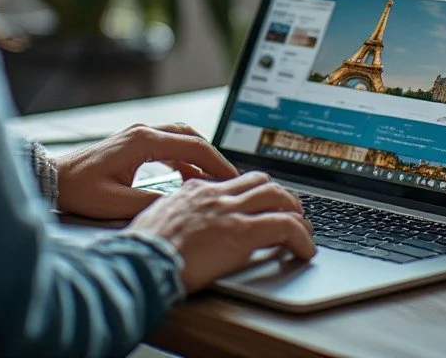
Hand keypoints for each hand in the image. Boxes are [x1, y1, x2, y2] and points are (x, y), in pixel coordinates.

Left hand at [54, 123, 238, 218]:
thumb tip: (184, 205)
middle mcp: (143, 132)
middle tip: (229, 177)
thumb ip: (153, 203)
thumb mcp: (117, 203)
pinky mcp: (134, 143)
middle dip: (213, 157)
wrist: (52, 179)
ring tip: (212, 179)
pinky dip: (185, 158)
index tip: (232, 178)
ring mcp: (139, 135)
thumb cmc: (79, 190)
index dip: (217, 162)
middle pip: (192, 136)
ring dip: (199, 156)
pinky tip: (189, 177)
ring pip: (182, 138)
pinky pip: (169, 145)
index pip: (193, 146)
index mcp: (143, 142)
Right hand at [128, 171, 315, 292]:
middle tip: (291, 212)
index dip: (252, 193)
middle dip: (281, 196)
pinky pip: (286, 226)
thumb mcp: (154, 222)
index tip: (261, 205)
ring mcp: (230, 211)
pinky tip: (306, 250)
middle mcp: (215, 195)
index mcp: (194, 191)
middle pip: (261, 182)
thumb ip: (174, 216)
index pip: (233, 182)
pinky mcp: (242, 232)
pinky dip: (302, 237)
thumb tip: (179, 224)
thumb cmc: (141, 252)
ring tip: (304, 230)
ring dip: (297, 213)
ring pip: (279, 197)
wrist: (139, 264)